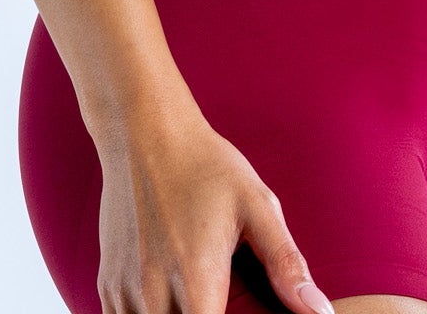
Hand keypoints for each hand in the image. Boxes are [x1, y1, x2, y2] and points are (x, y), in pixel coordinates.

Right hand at [94, 103, 332, 313]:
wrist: (145, 131)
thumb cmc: (206, 166)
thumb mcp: (256, 203)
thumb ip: (285, 262)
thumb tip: (318, 311)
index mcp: (196, 278)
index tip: (239, 311)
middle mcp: (154, 292)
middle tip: (221, 296)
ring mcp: (125, 291)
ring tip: (195, 295)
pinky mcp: (108, 283)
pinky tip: (170, 296)